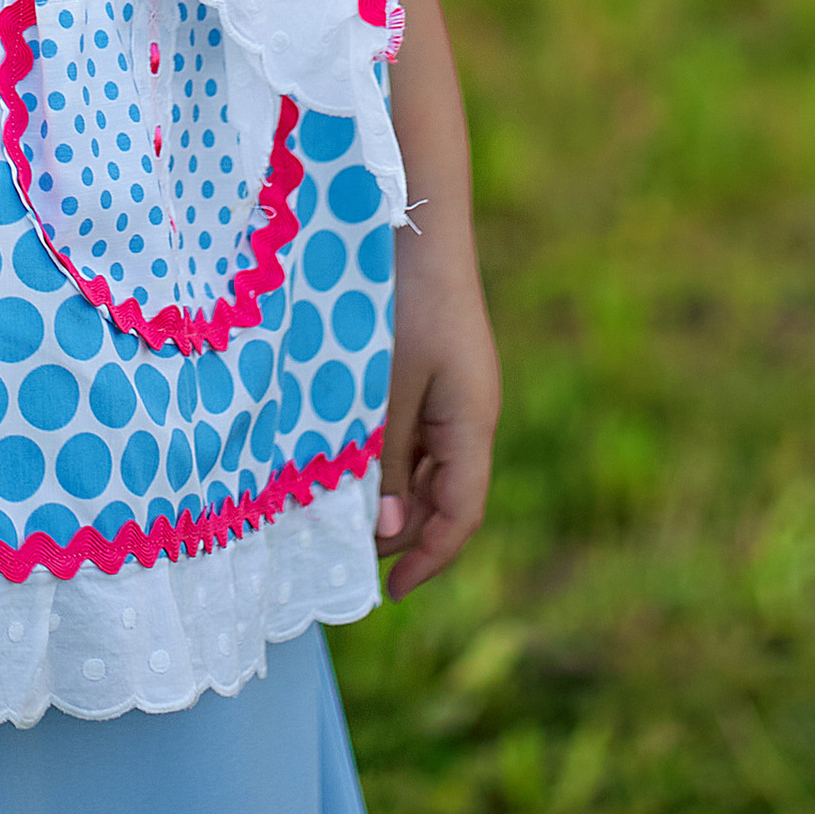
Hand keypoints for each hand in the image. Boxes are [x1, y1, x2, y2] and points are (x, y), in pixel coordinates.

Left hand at [375, 211, 499, 597]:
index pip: (459, 516)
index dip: (427, 560)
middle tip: (348, 554)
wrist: (417, 219)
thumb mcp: (387, 388)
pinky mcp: (437, 370)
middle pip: (446, 497)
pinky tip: (352, 460)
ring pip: (430, 467)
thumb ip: (386, 460)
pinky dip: (390, 458)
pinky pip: (419, 433)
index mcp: (471, 422)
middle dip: (404, 533)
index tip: (387, 594)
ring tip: (343, 514)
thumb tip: (388, 533)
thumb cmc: (404, 300)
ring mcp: (456, 391)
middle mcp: (471, 413)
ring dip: (393, 496)